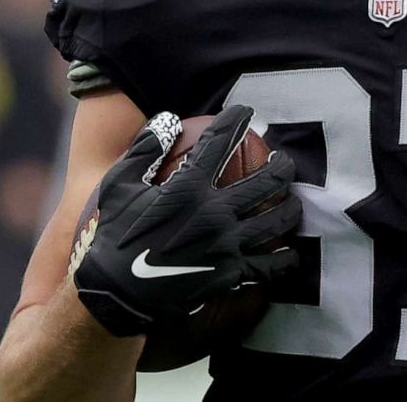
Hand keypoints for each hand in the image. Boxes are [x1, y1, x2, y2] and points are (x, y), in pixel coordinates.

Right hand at [71, 107, 300, 336]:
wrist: (115, 294)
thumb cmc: (114, 235)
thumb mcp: (118, 185)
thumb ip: (144, 148)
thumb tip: (168, 119)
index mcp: (187, 188)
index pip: (221, 142)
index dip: (236, 120)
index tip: (244, 112)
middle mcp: (213, 214)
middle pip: (267, 181)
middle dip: (283, 166)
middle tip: (284, 161)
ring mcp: (226, 245)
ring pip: (276, 220)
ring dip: (290, 207)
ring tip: (292, 200)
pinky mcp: (230, 274)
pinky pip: (269, 266)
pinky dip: (285, 259)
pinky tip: (289, 253)